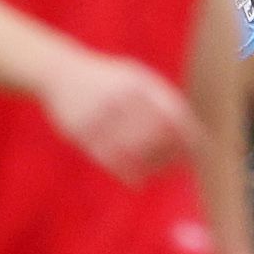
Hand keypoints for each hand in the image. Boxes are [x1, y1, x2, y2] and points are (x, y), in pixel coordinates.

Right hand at [37, 44, 199, 185]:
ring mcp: (98, 113)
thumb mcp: (135, 77)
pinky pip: (106, 158)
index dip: (187, 135)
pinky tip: (136, 181)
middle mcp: (119, 97)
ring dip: (149, 166)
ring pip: (131, 149)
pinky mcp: (79, 131)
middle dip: (169, 154)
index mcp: (137, 82)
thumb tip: (191, 135)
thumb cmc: (106, 79)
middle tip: (176, 167)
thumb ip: (162, 100)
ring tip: (158, 174)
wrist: (57, 72)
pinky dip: (125, 173)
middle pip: (154, 134)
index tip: (197, 151)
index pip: (172, 113)